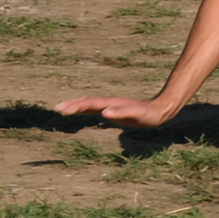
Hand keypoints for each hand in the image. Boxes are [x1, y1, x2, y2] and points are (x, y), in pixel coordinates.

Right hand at [54, 96, 171, 126]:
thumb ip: (122, 113)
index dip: (76, 106)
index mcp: (112, 104)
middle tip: (56, 107)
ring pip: (91, 104)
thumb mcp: (138, 115)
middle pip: (87, 102)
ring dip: (77, 106)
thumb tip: (104, 112)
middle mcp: (110, 103)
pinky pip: (97, 109)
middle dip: (72, 105)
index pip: (90, 104)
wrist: (161, 109)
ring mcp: (112, 106)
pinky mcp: (115, 110)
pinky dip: (86, 110)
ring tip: (63, 109)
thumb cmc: (150, 114)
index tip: (62, 108)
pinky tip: (83, 112)